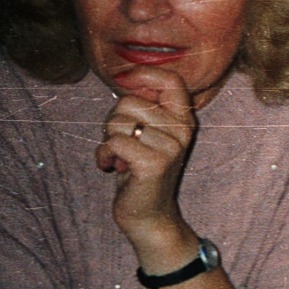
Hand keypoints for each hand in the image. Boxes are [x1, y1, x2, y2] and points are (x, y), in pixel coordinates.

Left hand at [94, 66, 198, 254]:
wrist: (148, 215)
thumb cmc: (140, 170)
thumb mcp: (148, 134)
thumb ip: (145, 108)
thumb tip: (128, 78)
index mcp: (184, 119)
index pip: (171, 80)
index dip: (145, 73)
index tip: (123, 79)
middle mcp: (182, 130)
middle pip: (130, 101)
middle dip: (113, 120)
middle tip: (121, 142)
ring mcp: (171, 147)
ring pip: (119, 121)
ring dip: (107, 139)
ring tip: (118, 156)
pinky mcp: (154, 163)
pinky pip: (115, 142)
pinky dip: (104, 154)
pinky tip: (111, 166)